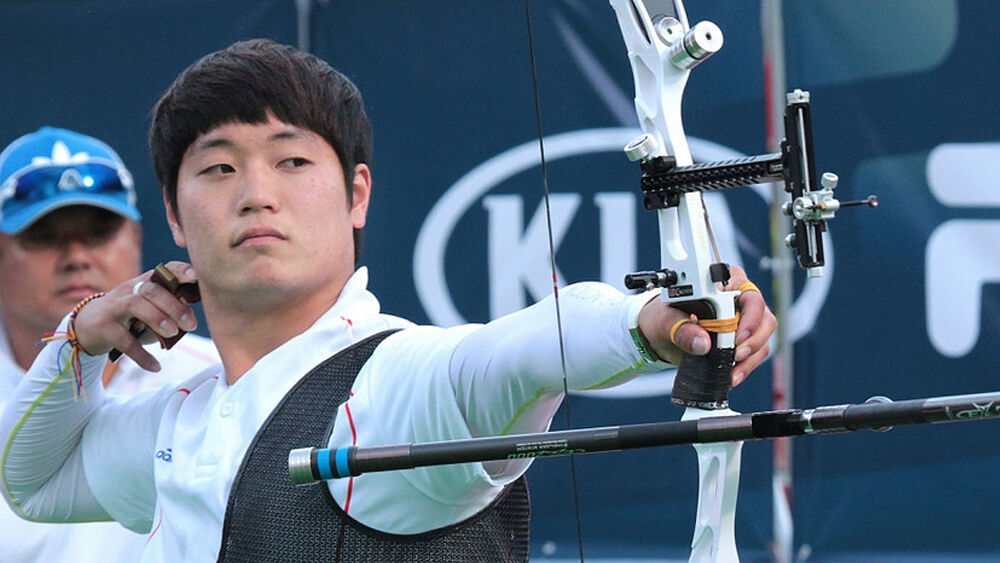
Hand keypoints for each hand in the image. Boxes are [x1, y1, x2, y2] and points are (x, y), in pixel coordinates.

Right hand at [72, 261, 199, 371]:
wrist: (87, 326)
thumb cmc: (128, 316)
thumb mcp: (148, 307)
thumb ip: (169, 309)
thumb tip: (190, 315)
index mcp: (144, 283)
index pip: (164, 271)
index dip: (180, 271)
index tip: (196, 277)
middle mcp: (128, 291)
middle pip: (151, 290)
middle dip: (173, 306)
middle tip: (191, 324)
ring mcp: (114, 308)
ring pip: (135, 305)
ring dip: (157, 319)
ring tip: (173, 333)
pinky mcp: (103, 328)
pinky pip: (124, 342)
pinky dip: (142, 355)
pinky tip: (156, 366)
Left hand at [637, 265, 775, 386]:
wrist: (659, 333)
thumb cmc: (663, 317)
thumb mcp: (665, 320)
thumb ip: (682, 329)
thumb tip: (702, 343)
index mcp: (722, 283)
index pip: (750, 296)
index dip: (749, 317)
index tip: (735, 337)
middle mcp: (738, 300)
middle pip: (764, 318)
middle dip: (753, 341)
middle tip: (736, 355)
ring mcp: (743, 321)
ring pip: (763, 338)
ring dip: (750, 358)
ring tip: (732, 371)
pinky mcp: (742, 340)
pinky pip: (755, 353)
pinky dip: (746, 366)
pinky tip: (732, 375)